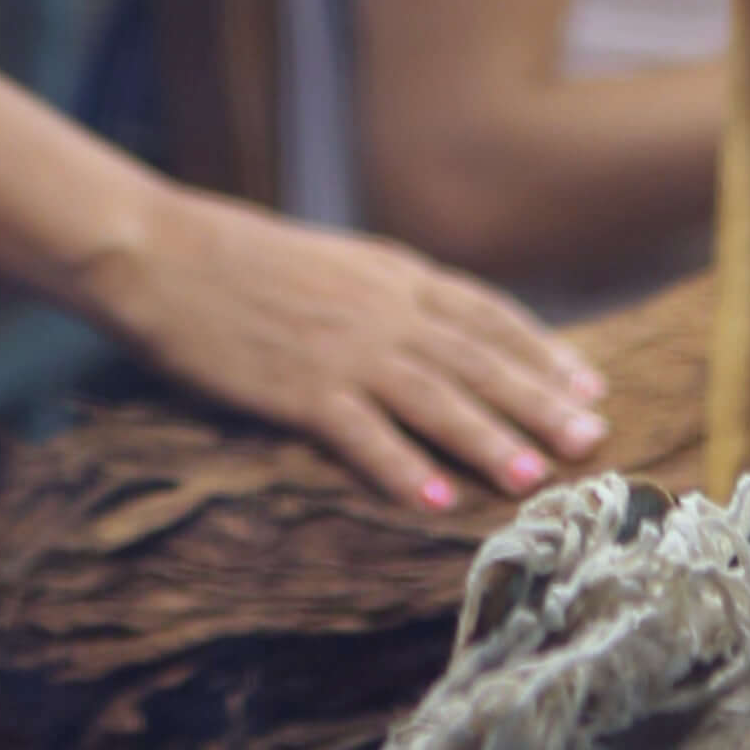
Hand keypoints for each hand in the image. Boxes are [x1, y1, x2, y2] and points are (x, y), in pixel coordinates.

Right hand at [72, 180, 606, 514]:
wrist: (158, 251)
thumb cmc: (236, 258)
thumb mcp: (332, 261)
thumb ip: (386, 293)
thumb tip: (436, 327)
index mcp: (392, 272)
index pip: (487, 314)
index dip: (542, 352)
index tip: (588, 385)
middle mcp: (381, 308)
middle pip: (476, 358)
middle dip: (538, 400)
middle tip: (591, 438)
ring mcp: (341, 348)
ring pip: (434, 395)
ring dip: (487, 436)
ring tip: (532, 474)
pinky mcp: (296, 386)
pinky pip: (361, 432)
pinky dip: (402, 465)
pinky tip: (437, 497)